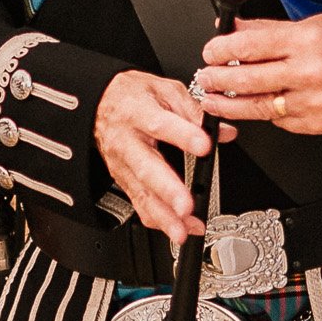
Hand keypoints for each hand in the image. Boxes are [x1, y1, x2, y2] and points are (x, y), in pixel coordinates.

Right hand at [94, 70, 233, 245]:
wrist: (98, 103)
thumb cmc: (133, 96)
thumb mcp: (164, 90)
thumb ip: (194, 110)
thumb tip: (223, 131)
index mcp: (138, 112)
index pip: (160, 124)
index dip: (183, 136)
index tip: (204, 146)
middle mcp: (128, 141)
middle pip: (147, 168)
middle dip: (168, 190)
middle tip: (186, 206)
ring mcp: (123, 164)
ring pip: (142, 194)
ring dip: (164, 216)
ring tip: (183, 230)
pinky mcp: (123, 181)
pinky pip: (139, 204)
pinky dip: (158, 221)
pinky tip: (178, 230)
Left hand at [194, 11, 321, 135]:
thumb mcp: (312, 22)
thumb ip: (269, 29)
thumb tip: (235, 29)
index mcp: (306, 42)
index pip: (249, 47)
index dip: (222, 50)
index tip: (210, 52)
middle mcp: (309, 73)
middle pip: (247, 81)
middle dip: (217, 80)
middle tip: (205, 77)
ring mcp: (313, 102)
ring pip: (258, 108)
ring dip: (229, 105)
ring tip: (213, 100)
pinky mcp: (317, 124)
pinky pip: (279, 122)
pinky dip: (264, 114)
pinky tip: (254, 106)